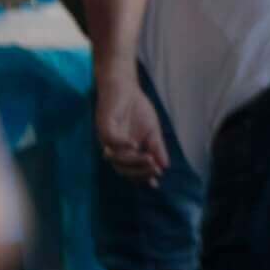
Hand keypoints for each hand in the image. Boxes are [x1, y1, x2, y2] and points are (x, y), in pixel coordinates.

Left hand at [95, 69, 168, 185]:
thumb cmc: (137, 108)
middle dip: (139, 171)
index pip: (131, 170)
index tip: (155, 183)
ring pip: (116, 158)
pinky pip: (110, 140)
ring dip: (133, 161)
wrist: (125, 86)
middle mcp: (113, 148)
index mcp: (125, 151)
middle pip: (122, 169)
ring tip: (149, 159)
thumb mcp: (153, 131)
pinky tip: (134, 145)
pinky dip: (121, 145)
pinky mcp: (103, 125)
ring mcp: (107, 138)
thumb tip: (165, 166)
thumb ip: (157, 148)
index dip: (142, 178)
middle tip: (154, 169)